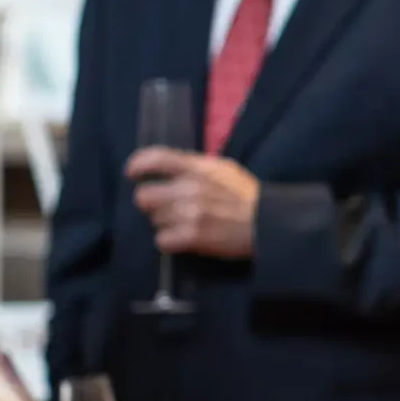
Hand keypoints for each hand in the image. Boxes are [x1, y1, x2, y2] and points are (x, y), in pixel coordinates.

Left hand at [128, 146, 258, 258]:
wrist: (267, 223)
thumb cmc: (246, 196)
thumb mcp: (224, 170)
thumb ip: (196, 167)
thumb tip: (168, 167)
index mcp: (197, 168)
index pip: (155, 158)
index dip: (137, 165)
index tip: (132, 174)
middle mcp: (189, 188)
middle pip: (144, 196)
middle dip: (152, 204)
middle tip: (166, 208)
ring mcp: (189, 213)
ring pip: (153, 220)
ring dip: (164, 224)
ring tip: (182, 224)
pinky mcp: (192, 237)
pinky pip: (162, 240)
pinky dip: (169, 242)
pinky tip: (182, 239)